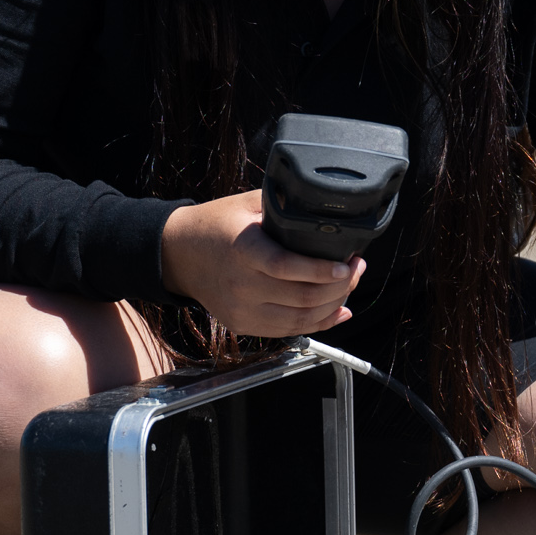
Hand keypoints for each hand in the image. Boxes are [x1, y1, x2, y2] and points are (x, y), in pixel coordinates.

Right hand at [158, 190, 359, 337]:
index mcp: (243, 250)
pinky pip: (288, 331)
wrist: (179, 254)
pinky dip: (318, 324)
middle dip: (339, 287)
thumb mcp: (246, 204)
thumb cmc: (215, 225)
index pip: (286, 266)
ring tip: (348, 286)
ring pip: (299, 320)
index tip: (346, 265)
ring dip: (333, 306)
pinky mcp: (243, 324)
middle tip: (356, 269)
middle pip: (301, 297)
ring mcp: (241, 310)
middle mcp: (241, 285)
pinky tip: (337, 311)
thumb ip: (282, 204)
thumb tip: (323, 203)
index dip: (321, 270)